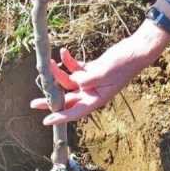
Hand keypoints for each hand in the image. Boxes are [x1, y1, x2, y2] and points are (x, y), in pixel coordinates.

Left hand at [30, 20, 169, 125]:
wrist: (136, 50)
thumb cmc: (124, 64)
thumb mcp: (104, 72)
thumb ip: (87, 78)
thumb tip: (73, 81)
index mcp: (97, 99)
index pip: (75, 112)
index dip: (60, 117)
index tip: (46, 121)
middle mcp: (92, 92)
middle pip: (67, 100)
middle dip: (51, 99)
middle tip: (33, 103)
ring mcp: (91, 81)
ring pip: (68, 82)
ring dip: (58, 73)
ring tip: (47, 63)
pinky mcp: (92, 70)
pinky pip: (75, 69)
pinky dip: (68, 61)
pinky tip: (62, 52)